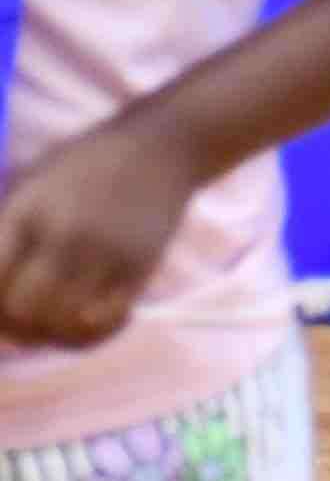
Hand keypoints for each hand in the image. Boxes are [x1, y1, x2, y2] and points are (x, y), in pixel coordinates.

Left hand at [0, 116, 207, 348]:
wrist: (162, 145)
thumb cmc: (85, 165)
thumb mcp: (30, 183)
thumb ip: (3, 233)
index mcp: (26, 210)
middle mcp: (63, 232)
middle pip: (22, 309)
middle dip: (16, 328)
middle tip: (23, 326)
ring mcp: (105, 250)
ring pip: (63, 324)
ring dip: (53, 335)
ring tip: (54, 327)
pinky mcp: (141, 265)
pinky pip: (107, 322)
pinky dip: (93, 334)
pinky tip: (89, 319)